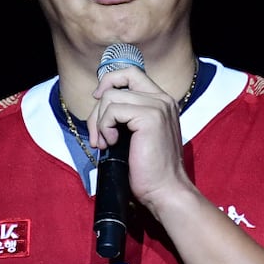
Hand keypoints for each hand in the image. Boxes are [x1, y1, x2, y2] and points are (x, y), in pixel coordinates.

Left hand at [87, 66, 193, 217]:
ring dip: (99, 122)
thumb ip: (127, 115)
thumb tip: (100, 102)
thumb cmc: (149, 169)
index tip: (98, 100)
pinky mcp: (150, 117)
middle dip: (98, 107)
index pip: (130, 73)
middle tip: (97, 134)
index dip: (109, 82)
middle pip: (117, 82)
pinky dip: (104, 127)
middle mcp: (162, 99)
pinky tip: (111, 144)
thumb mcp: (137, 135)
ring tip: (104, 143)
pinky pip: (113, 111)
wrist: (165, 190)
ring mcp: (158, 106)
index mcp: (162, 101)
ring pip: (110, 97)